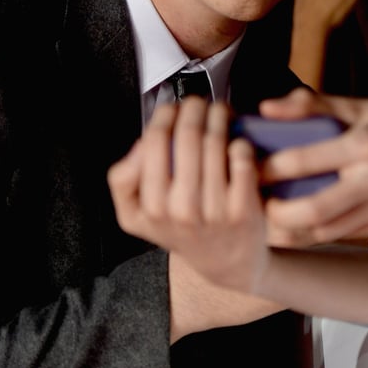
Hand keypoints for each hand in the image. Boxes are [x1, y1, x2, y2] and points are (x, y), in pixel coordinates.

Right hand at [108, 99, 271, 293]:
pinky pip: (241, 160)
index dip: (165, 115)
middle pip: (187, 136)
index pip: (154, 142)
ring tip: (221, 112)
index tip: (173, 108)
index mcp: (150, 207)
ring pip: (216, 143)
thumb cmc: (181, 230)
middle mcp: (180, 211)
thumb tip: (139, 143)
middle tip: (200, 103)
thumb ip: (123, 180)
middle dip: (195, 109)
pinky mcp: (244, 210)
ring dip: (220, 118)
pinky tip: (237, 140)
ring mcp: (213, 211)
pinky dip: (241, 142)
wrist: (226, 264)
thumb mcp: (136, 216)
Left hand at [257, 88, 367, 244]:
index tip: (243, 169)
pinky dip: (316, 232)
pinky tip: (296, 225)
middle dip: (275, 213)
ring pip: (327, 230)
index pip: (304, 161)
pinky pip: (344, 232)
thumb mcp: (354, 104)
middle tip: (251, 205)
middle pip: (314, 209)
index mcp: (364, 143)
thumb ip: (309, 105)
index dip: (267, 169)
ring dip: (291, 229)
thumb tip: (265, 109)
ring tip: (266, 219)